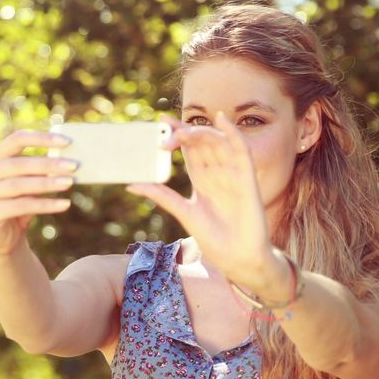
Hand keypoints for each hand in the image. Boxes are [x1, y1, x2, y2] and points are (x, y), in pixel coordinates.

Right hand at [0, 129, 77, 255]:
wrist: (5, 237)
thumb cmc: (22, 202)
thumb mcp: (31, 182)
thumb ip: (42, 169)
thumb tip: (70, 159)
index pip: (16, 139)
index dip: (41, 138)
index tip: (66, 141)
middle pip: (18, 163)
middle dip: (48, 164)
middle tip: (73, 166)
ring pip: (19, 185)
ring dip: (47, 183)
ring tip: (69, 183)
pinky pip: (21, 206)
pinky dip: (45, 205)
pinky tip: (64, 204)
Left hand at [125, 112, 272, 285]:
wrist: (239, 259)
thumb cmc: (215, 240)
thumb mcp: (183, 212)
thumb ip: (161, 196)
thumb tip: (130, 184)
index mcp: (202, 181)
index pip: (188, 150)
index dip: (176, 134)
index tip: (159, 123)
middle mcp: (217, 173)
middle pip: (201, 143)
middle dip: (183, 131)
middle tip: (164, 127)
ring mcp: (233, 174)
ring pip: (217, 143)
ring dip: (201, 132)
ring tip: (182, 131)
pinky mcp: (247, 179)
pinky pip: (241, 150)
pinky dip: (233, 134)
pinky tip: (222, 120)